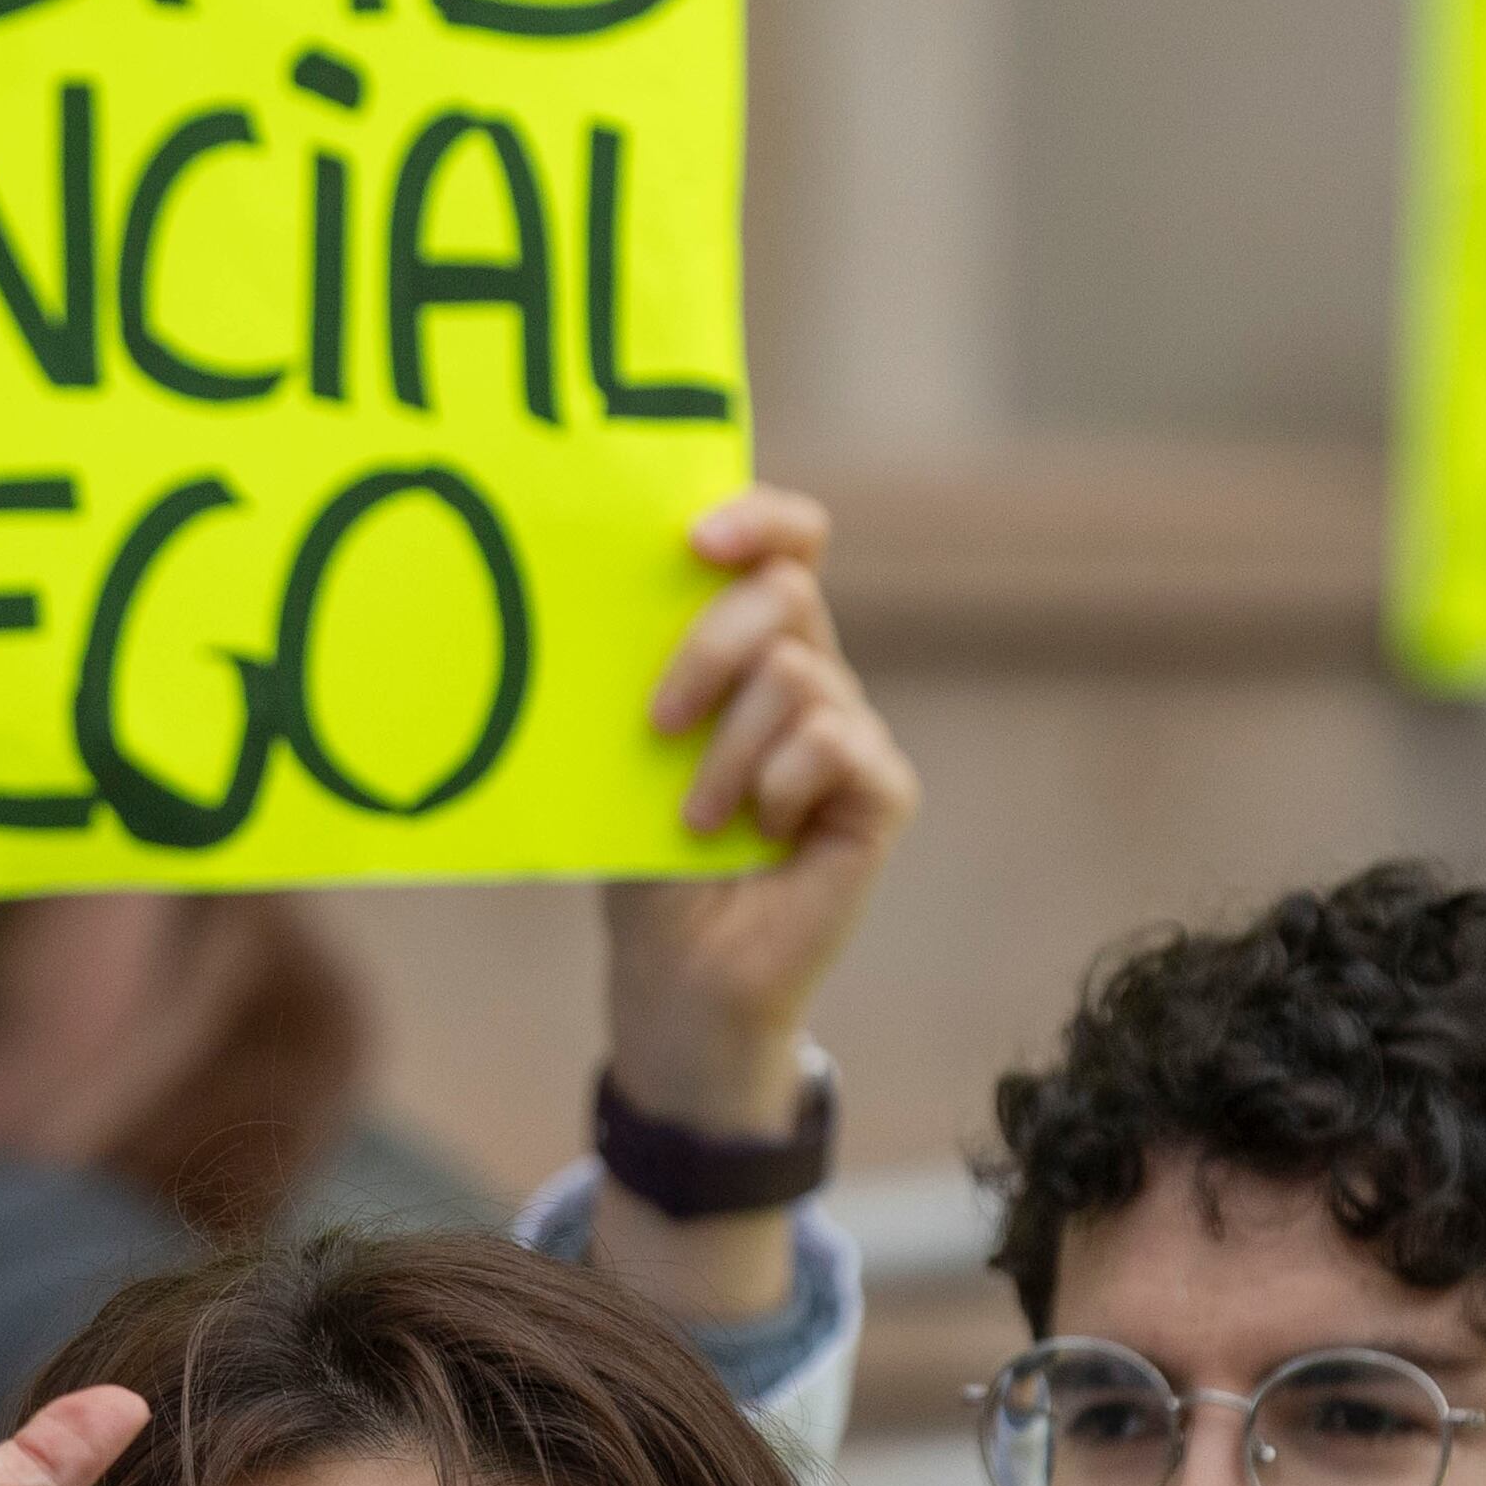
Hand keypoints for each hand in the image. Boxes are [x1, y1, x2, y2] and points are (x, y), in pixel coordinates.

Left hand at [604, 486, 918, 1128]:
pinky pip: (835, 742)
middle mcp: (810, 674)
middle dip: (709, 645)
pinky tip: (760, 834)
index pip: (786, 542)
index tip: (693, 539)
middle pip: (786, 592)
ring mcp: (850, 730)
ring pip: (799, 675)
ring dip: (728, 751)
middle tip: (658, 723)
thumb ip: (642, 672)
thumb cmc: (643, 855)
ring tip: (696, 817)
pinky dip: (780, 784)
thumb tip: (605, 595)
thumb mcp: (627, 751)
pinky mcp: (880, 790)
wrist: (677, 968)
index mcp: (750, 647)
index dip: (758, 517)